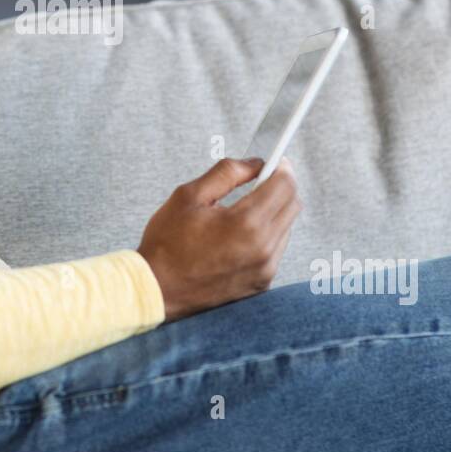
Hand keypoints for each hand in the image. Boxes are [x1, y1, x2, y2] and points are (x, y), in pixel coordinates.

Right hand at [136, 157, 300, 322]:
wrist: (157, 291)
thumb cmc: (167, 244)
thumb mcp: (189, 196)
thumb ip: (226, 172)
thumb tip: (254, 163)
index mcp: (245, 224)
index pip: (284, 185)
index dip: (280, 166)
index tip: (272, 160)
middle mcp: (262, 249)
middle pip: (293, 205)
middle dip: (281, 186)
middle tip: (260, 178)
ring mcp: (264, 269)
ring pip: (287, 227)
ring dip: (274, 211)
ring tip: (245, 207)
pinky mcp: (261, 283)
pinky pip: (276, 249)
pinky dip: (267, 235)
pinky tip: (241, 233)